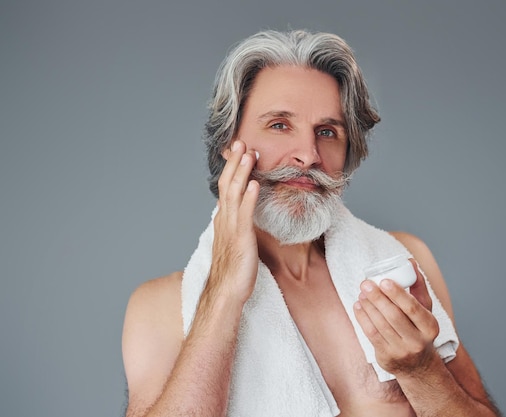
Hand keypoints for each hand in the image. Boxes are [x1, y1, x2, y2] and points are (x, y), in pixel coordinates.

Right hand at [205, 140, 259, 303]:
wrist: (226, 293)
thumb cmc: (233, 271)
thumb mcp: (236, 242)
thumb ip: (239, 225)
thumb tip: (245, 214)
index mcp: (224, 220)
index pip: (225, 188)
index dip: (231, 169)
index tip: (238, 151)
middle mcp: (224, 220)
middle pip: (227, 185)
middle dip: (234, 163)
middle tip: (241, 142)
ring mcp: (231, 229)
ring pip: (234, 194)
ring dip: (241, 173)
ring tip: (248, 154)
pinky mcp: (240, 239)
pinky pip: (244, 215)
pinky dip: (248, 198)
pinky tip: (255, 184)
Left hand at [353, 259, 439, 375]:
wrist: (417, 366)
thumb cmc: (419, 329)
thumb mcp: (425, 309)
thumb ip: (418, 285)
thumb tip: (410, 261)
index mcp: (430, 326)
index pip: (413, 308)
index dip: (397, 294)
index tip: (384, 280)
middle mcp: (417, 341)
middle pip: (394, 316)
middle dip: (378, 298)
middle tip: (366, 283)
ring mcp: (401, 351)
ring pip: (380, 325)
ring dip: (368, 306)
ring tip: (362, 292)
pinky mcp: (386, 357)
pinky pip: (371, 334)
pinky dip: (363, 318)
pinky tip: (358, 305)